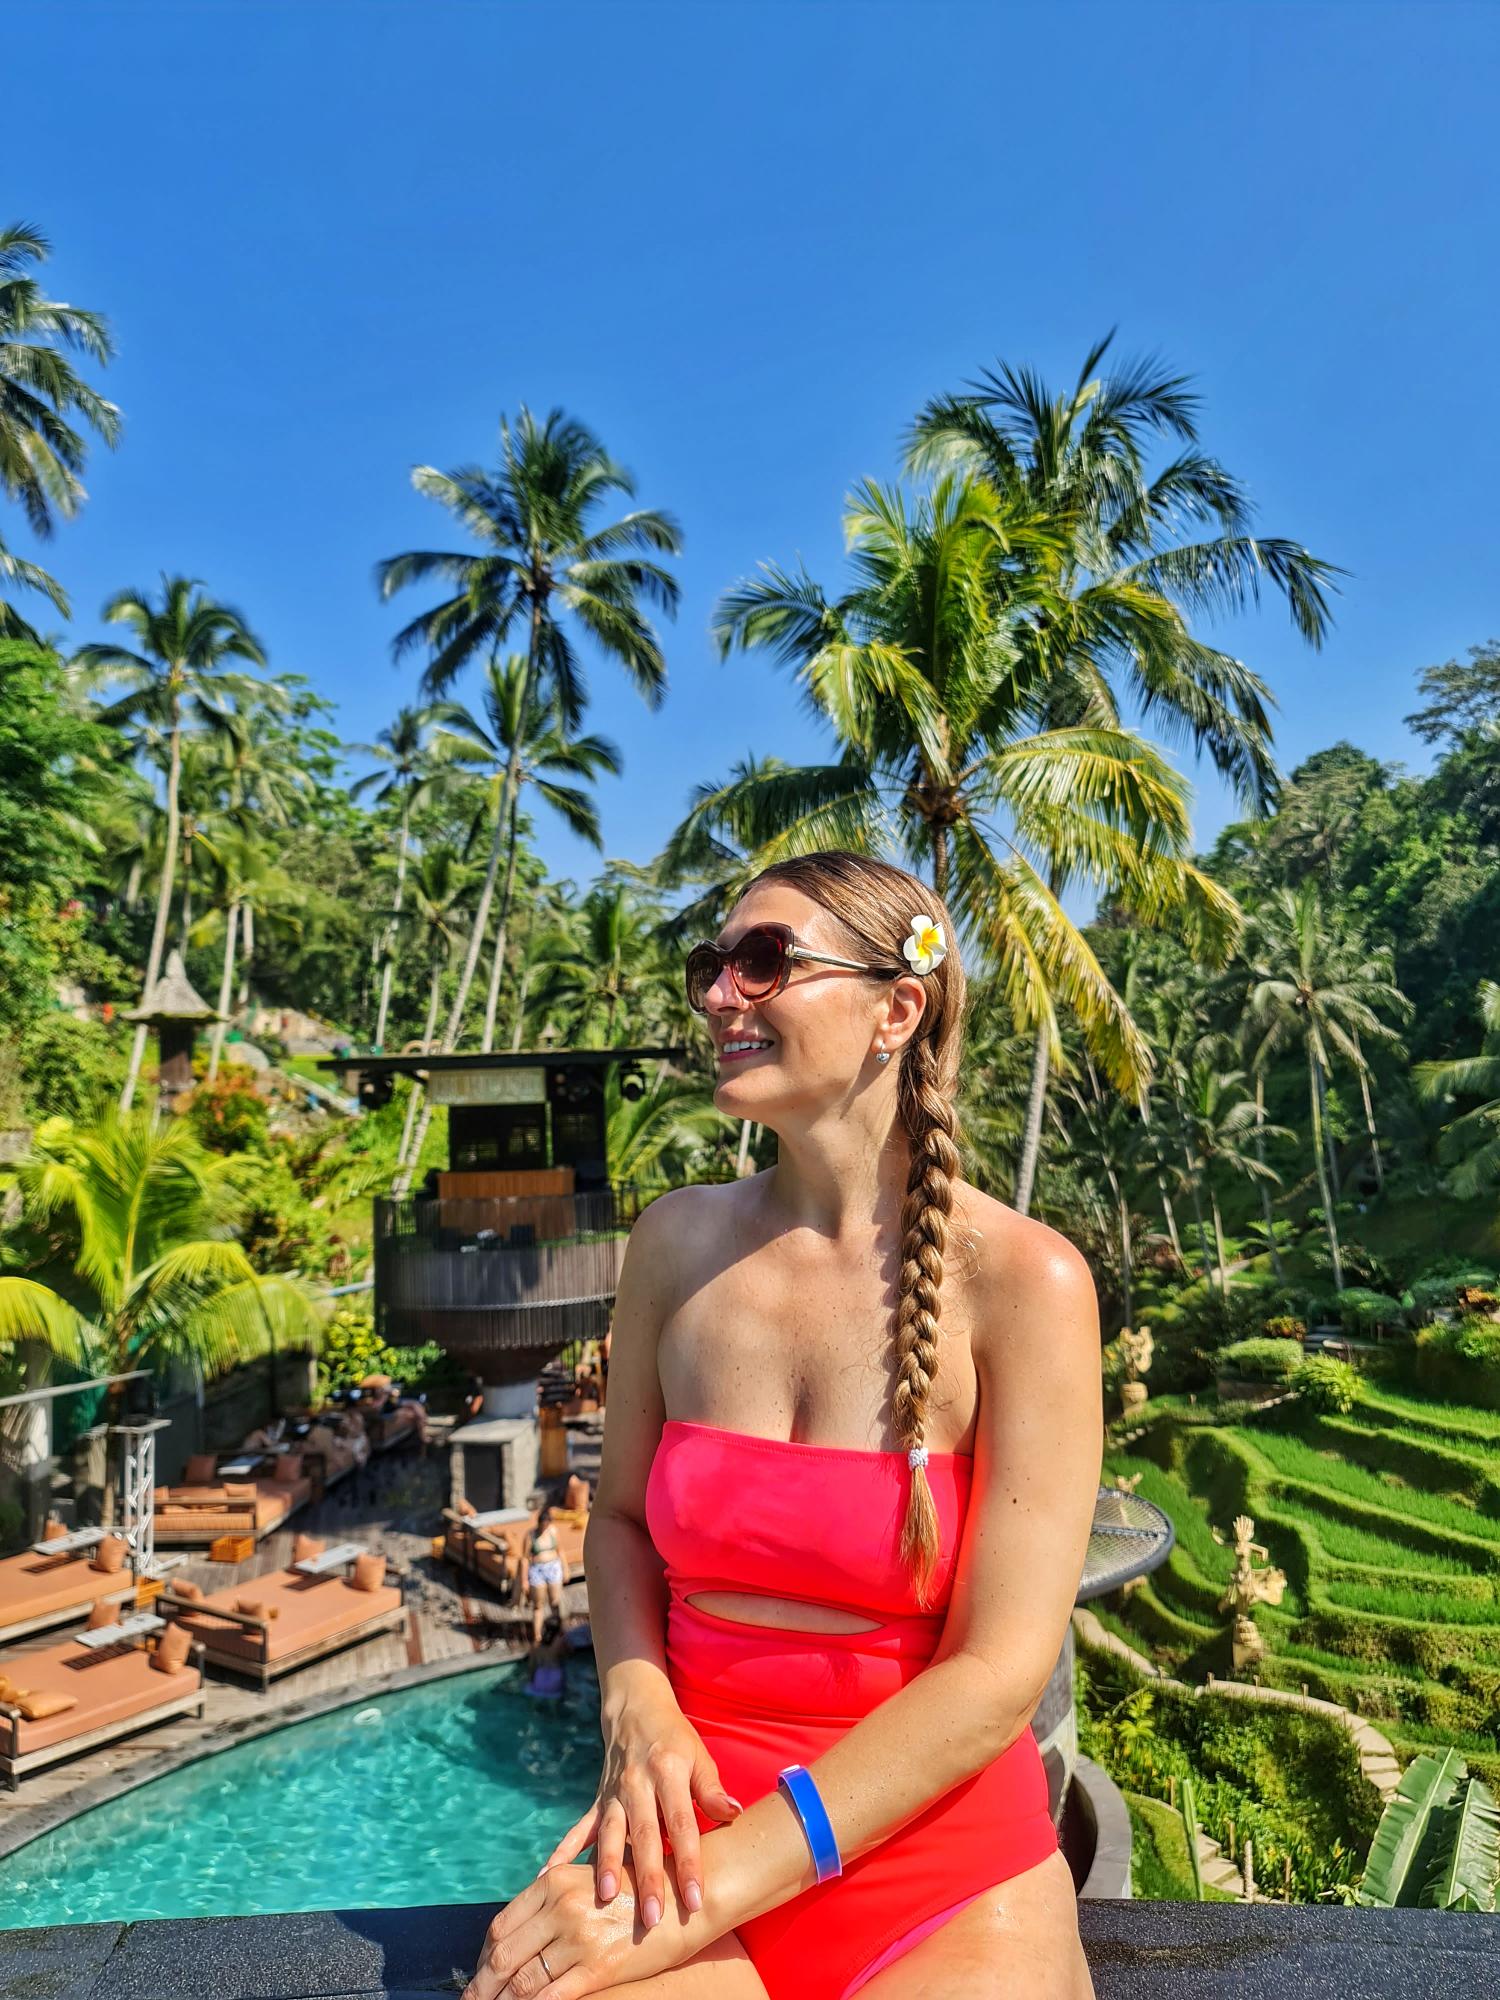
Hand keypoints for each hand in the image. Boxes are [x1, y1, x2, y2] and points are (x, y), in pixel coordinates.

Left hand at [462, 1854, 700, 1999]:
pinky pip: (551, 1998)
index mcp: (553, 1882)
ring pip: (522, 1981)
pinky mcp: (598, 1967)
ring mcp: (579, 1937)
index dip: (483, 1957)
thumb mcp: (587, 1881)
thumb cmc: (635, 1889)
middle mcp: (561, 1906)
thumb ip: (552, 1898)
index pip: (501, 1926)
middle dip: (480, 1986)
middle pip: (503, 1955)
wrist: (684, 1896)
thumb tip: (515, 1930)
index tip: (478, 1976)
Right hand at [538, 1686, 741, 1927]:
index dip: (688, 1863)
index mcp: (668, 1772)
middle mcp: (638, 1784)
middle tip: (651, 1918)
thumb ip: (712, 1789)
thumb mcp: (699, 1756)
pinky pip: (580, 1828)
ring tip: (606, 1897)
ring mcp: (614, 1793)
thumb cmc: (676, 1739)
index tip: (695, 1900)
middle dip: (648, 1879)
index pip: (682, 1825)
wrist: (636, 1708)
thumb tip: (734, 1814)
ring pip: (611, 1833)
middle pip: (645, 1836)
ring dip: (608, 1866)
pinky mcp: (598, 1800)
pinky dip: (564, 1850)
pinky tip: (548, 1874)